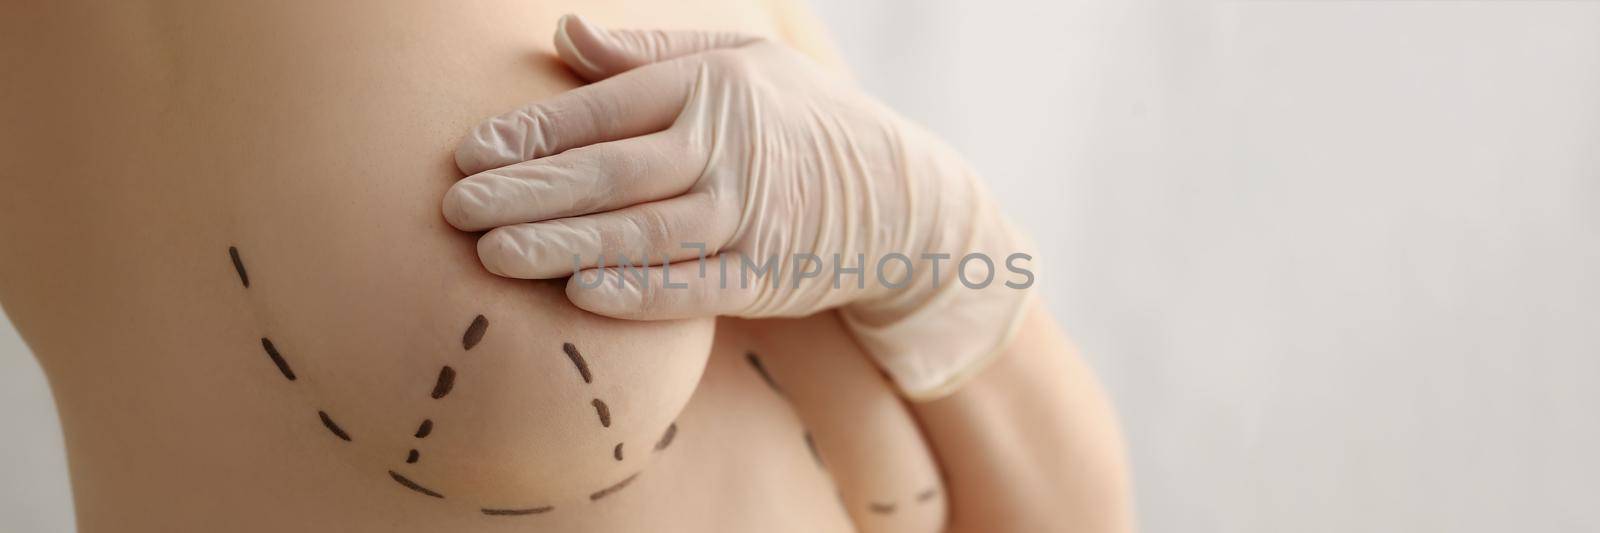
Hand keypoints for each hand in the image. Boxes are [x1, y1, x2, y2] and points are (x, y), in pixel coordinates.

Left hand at [444, 15, 1032, 398]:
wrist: (902, 196)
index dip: (532, 133)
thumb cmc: (803, 120)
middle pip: (612, 172)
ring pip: (643, 232)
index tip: (468, 151)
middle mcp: (730, 148)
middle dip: (528, 191)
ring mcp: (752, 217)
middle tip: (457, 209)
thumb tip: (564, 36)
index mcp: (714, 86)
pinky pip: (695, 287)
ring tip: (494, 255)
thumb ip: (650, 51)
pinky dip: (639, 291)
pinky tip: (581, 295)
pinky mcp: (769, 277)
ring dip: (564, 244)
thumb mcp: (743, 59)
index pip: (604, 109)